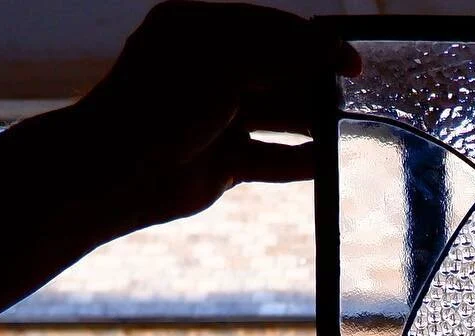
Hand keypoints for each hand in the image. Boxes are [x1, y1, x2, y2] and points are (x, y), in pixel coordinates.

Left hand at [72, 1, 360, 230]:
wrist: (121, 169)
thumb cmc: (164, 102)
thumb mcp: (226, 60)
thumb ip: (281, 50)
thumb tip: (329, 48)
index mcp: (199, 31)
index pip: (268, 27)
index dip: (313, 41)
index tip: (353, 60)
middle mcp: (209, 71)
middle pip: (277, 71)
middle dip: (314, 82)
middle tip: (352, 95)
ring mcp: (217, 118)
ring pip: (277, 116)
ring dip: (310, 121)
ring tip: (347, 128)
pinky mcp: (224, 162)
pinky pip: (272, 159)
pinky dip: (299, 162)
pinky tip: (327, 163)